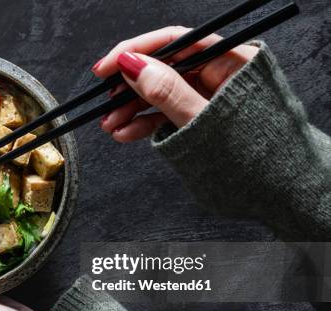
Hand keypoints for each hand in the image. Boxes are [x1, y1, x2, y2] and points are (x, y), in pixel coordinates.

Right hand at [91, 26, 258, 141]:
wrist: (281, 192)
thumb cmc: (256, 157)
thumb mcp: (203, 121)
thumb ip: (167, 92)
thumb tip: (133, 65)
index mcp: (230, 61)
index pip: (174, 42)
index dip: (135, 51)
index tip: (106, 67)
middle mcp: (218, 73)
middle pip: (162, 68)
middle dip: (128, 87)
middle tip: (105, 103)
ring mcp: (208, 95)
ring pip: (160, 92)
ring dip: (131, 109)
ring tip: (110, 126)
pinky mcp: (200, 116)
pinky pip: (166, 113)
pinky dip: (144, 122)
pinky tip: (125, 133)